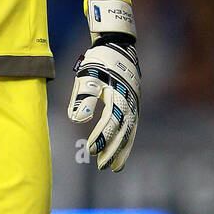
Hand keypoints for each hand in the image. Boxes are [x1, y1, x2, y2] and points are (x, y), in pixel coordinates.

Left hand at [67, 37, 139, 171]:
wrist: (118, 46)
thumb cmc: (99, 61)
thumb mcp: (87, 75)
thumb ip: (83, 97)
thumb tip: (78, 120)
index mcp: (119, 95)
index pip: (110, 121)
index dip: (101, 137)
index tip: (90, 150)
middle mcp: (130, 102)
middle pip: (123, 131)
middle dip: (112, 150)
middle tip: (102, 166)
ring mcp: (135, 104)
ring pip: (130, 132)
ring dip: (122, 150)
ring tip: (114, 167)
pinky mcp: (135, 105)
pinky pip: (132, 127)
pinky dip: (127, 141)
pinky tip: (120, 151)